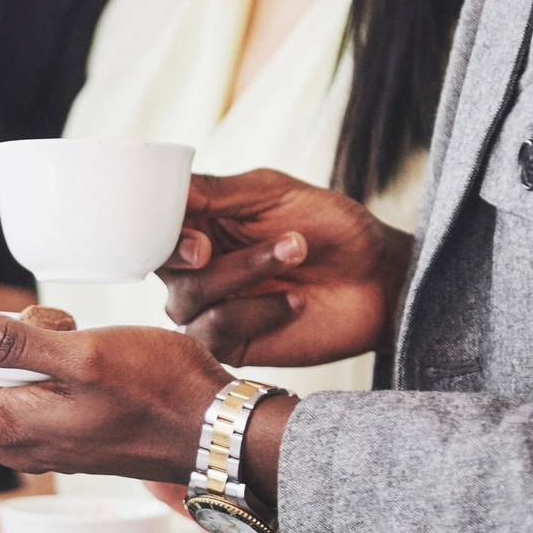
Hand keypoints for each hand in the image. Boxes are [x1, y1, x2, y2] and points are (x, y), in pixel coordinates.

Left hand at [0, 312, 232, 483]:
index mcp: (6, 430)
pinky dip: (27, 353)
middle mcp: (11, 439)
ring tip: (51, 327)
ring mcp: (33, 433)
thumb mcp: (86, 357)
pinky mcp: (56, 423)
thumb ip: (12, 346)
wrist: (222, 432)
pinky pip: (13, 385)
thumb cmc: (162, 396)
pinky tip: (66, 336)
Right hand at [164, 170, 413, 367]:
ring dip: (242, 273)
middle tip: (215, 248)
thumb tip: (166, 189)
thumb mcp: (274, 193)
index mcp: (201, 224)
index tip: (195, 238)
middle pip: (161, 264)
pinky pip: (212, 332)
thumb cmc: (333, 229)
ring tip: (296, 251)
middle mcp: (197, 267)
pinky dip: (256, 313)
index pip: (151, 225)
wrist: (380, 279)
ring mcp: (210, 307)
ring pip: (186, 298)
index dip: (159, 232)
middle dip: (189, 255)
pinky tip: (294, 302)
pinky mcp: (229, 343)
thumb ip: (217, 192)